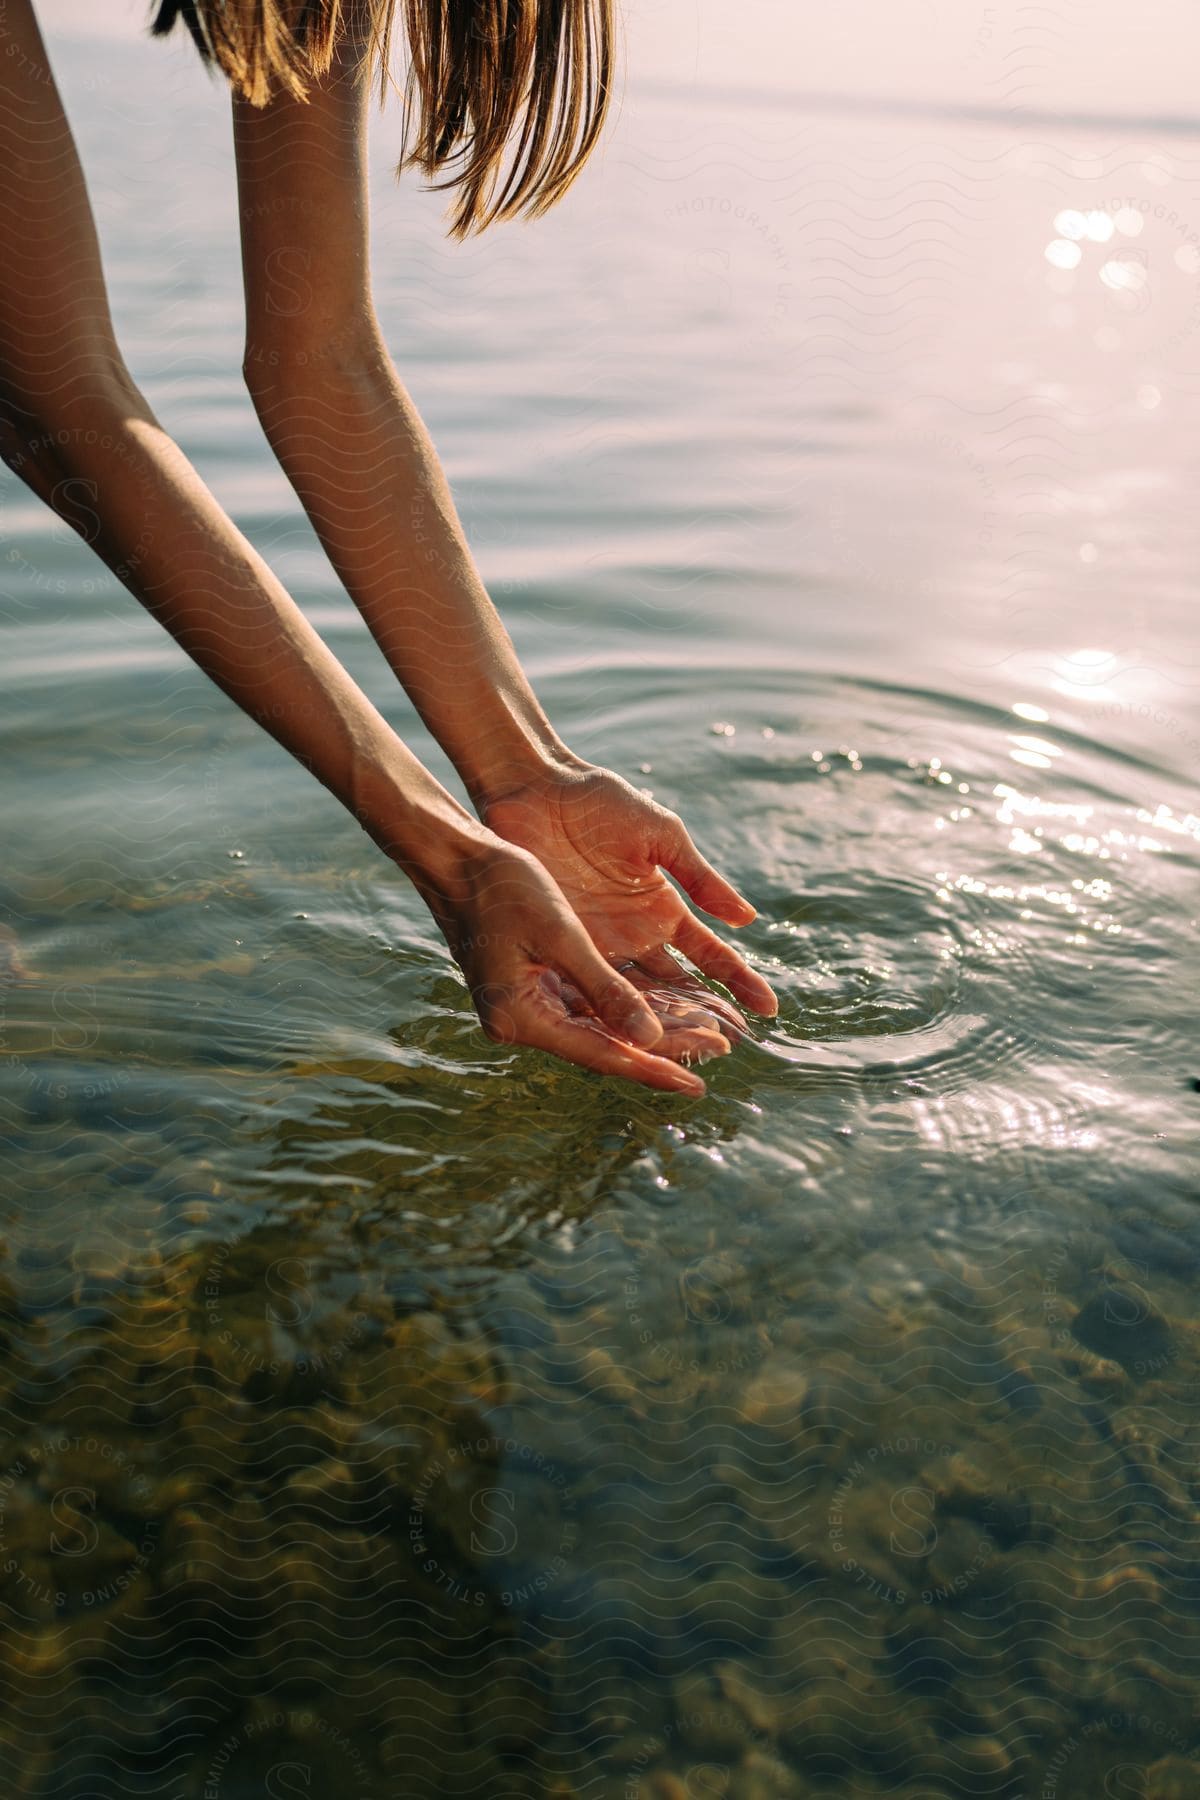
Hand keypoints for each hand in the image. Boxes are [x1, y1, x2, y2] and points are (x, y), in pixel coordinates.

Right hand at [415, 836, 729, 1093]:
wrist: (456, 857)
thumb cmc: (502, 887)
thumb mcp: (562, 935)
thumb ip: (605, 988)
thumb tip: (649, 1038)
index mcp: (522, 1017)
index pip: (602, 1053)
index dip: (653, 1067)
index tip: (698, 1083)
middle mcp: (522, 1020)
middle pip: (605, 1045)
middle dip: (663, 1046)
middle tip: (721, 1046)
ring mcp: (526, 1003)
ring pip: (601, 1026)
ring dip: (650, 1026)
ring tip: (704, 1031)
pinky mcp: (533, 983)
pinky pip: (588, 1004)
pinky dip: (626, 1005)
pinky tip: (665, 1008)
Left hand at [481, 762, 777, 1032]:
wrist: (537, 790)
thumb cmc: (600, 803)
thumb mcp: (660, 837)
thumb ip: (700, 879)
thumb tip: (747, 919)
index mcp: (663, 909)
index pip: (709, 955)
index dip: (737, 981)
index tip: (768, 1009)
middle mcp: (634, 937)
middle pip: (675, 989)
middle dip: (702, 1018)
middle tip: (728, 1048)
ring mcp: (597, 946)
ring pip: (634, 999)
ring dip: (660, 1026)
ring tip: (687, 1054)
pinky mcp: (558, 948)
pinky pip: (586, 990)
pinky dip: (605, 1016)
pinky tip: (625, 1043)